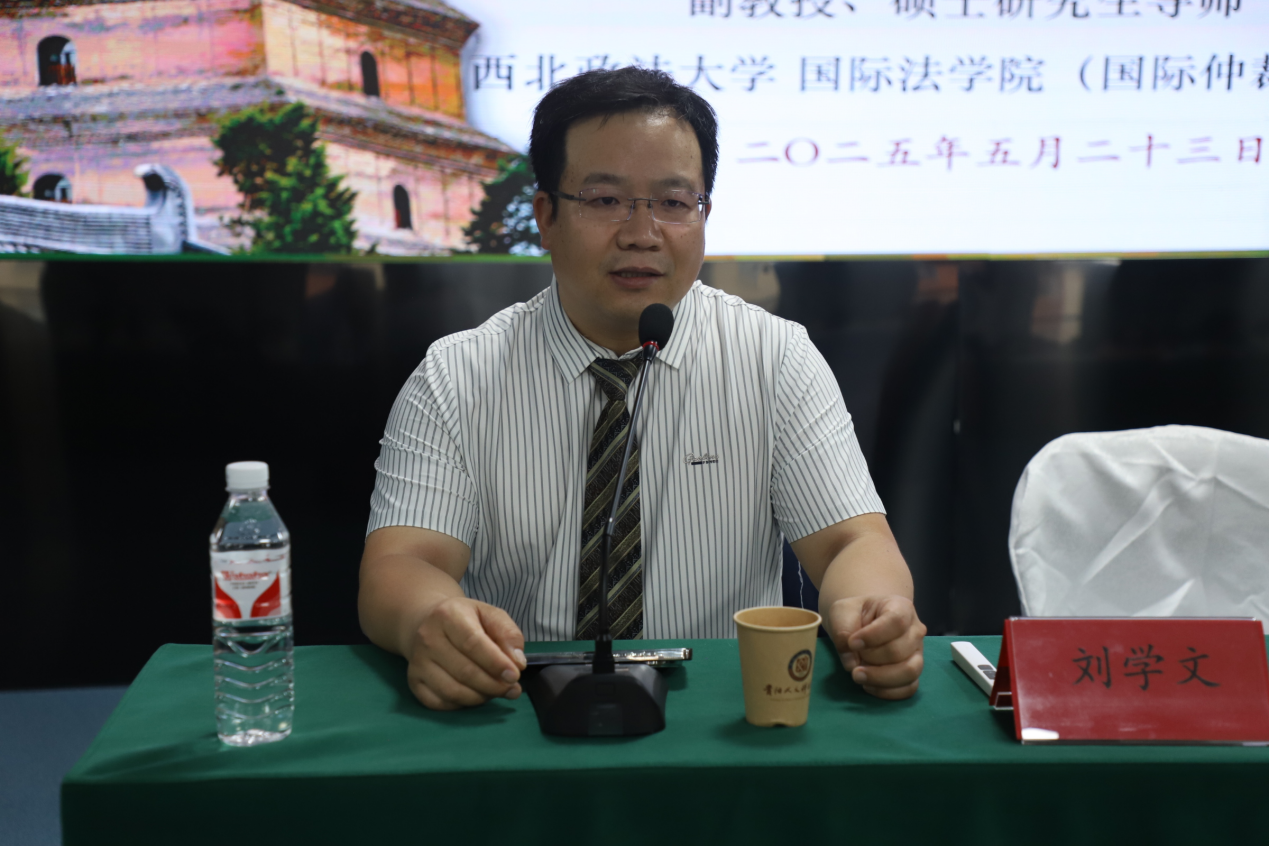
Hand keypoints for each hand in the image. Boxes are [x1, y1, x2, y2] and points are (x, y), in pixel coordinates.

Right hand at [405, 596, 527, 710]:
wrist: (427, 622)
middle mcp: (427, 639)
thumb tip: (517, 663)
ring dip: (481, 697)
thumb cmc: (465, 619)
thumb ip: (508, 634)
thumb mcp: (490, 614)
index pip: (473, 643)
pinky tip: (475, 694)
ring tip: (497, 691)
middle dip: (494, 685)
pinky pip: (441, 703)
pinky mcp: (414, 682)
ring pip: (453, 691)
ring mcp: (417, 663)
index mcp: (448, 615)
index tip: (514, 675)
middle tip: (512, 688)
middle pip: (465, 672)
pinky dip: (463, 704)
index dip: (496, 663)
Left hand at [827, 595, 925, 699]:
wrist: (861, 623)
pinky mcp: (913, 673)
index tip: (852, 643)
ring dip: (880, 678)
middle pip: (899, 650)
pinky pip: (909, 688)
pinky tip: (868, 685)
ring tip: (858, 675)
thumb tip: (852, 662)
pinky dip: (887, 691)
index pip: (896, 621)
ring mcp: (917, 653)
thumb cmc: (854, 614)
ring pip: (910, 672)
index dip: (873, 636)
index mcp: (901, 607)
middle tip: (853, 658)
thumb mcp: (842, 611)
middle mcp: (915, 630)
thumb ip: (843, 630)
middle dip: (871, 658)